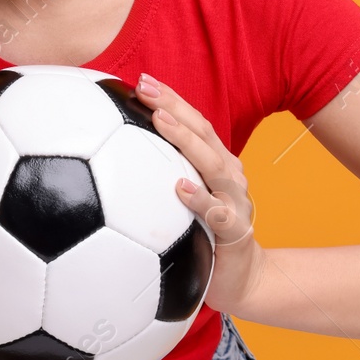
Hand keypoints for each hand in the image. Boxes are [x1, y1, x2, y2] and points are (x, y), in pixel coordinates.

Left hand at [136, 72, 267, 316]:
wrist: (244, 280)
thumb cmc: (207, 236)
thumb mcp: (185, 203)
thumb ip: (164, 178)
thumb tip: (115, 157)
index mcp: (216, 164)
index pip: (194, 124)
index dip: (171, 99)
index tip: (142, 79)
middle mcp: (229, 176)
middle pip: (203, 133)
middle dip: (174, 105)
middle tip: (144, 87)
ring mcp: (236, 201)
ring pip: (213, 164)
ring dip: (186, 140)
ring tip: (160, 120)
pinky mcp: (236, 232)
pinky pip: (219, 214)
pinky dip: (200, 199)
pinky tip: (180, 188)